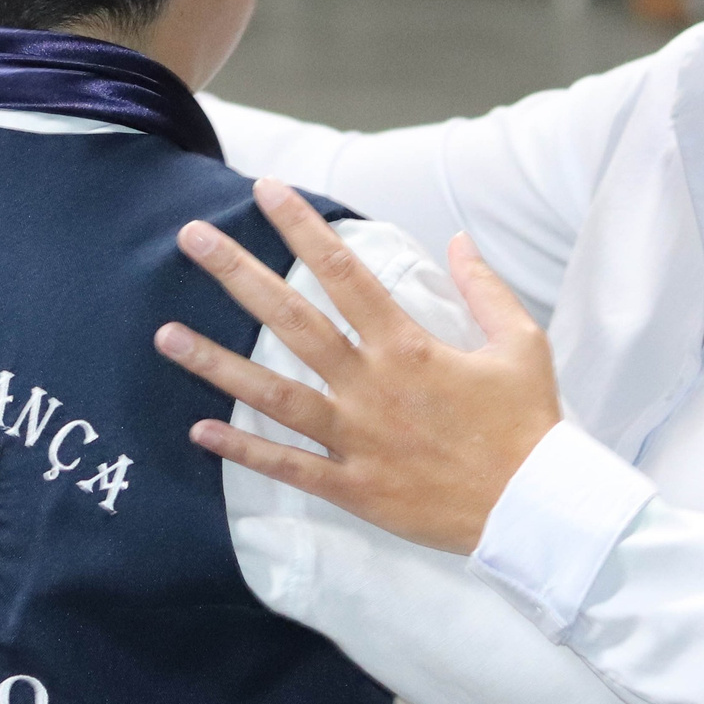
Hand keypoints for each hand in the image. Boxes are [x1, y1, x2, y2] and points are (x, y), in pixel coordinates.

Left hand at [154, 179, 561, 554]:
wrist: (538, 512)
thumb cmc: (530, 425)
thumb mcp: (521, 344)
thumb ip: (484, 289)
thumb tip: (458, 239)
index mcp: (409, 347)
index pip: (343, 272)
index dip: (301, 227)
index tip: (266, 191)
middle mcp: (371, 387)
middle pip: (292, 320)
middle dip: (238, 274)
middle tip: (191, 238)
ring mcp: (357, 439)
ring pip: (273, 395)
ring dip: (216, 364)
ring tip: (165, 335)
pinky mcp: (354, 488)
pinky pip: (289, 467)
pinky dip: (243, 451)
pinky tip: (200, 429)